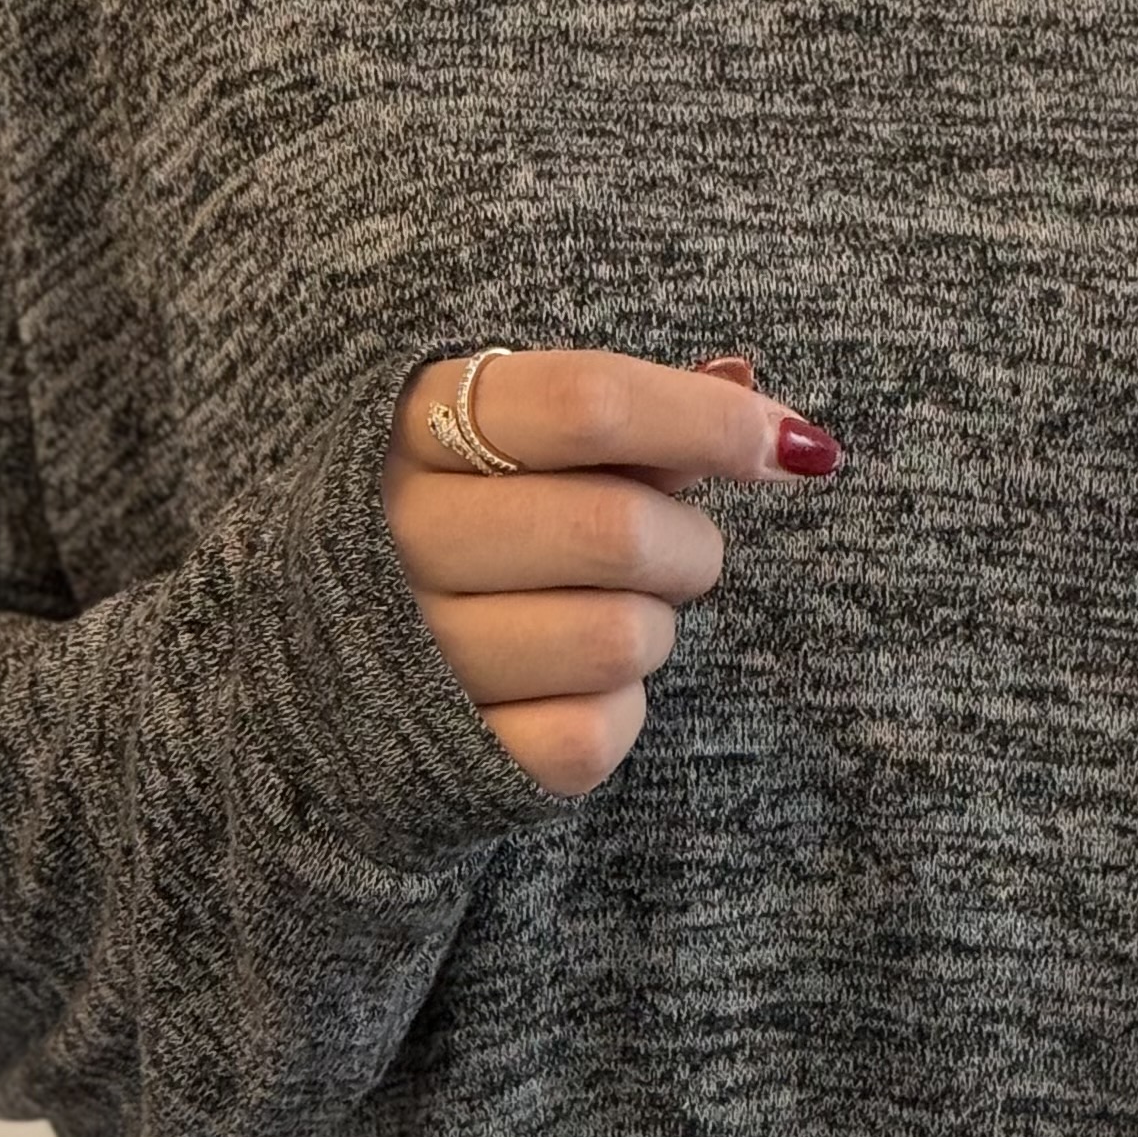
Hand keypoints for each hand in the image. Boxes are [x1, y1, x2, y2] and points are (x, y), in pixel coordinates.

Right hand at [386, 347, 840, 793]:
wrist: (348, 657)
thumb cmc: (478, 518)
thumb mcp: (522, 440)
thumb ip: (631, 411)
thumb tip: (746, 385)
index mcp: (423, 425)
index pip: (589, 402)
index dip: (711, 422)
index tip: (789, 448)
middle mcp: (406, 534)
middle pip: (619, 530)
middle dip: (687, 545)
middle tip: (670, 553)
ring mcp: (427, 649)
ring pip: (623, 638)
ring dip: (652, 628)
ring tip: (604, 613)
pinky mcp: (466, 751)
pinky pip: (600, 732)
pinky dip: (618, 709)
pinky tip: (573, 681)